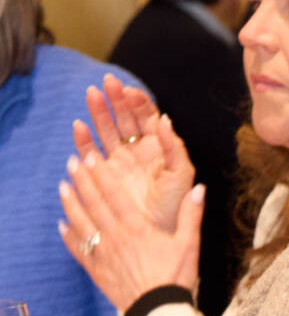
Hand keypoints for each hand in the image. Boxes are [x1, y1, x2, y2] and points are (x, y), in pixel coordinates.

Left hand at [59, 147, 204, 311]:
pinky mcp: (97, 270)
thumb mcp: (189, 245)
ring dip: (70, 203)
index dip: (102, 174)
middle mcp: (115, 237)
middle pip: (94, 203)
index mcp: (137, 228)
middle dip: (82, 181)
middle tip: (71, 162)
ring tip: (62, 186)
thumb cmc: (175, 277)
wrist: (158, 311)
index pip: (115, 194)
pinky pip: (78, 250)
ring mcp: (103, 254)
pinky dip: (68, 236)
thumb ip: (191, 215)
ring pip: (81, 223)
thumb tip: (198, 189)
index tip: (91, 157)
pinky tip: (62, 225)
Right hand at [76, 76, 194, 231]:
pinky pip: (90, 151)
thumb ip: (174, 147)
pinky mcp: (102, 172)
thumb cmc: (173, 205)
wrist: (154, 231)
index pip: (146, 116)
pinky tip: (79, 126)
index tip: (129, 93)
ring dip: (98, 111)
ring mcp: (118, 159)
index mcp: (158, 145)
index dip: (138, 102)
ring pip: (106, 129)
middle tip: (107, 83)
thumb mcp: (181, 174)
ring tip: (91, 94)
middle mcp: (137, 148)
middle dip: (116, 99)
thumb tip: (165, 120)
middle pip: (124, 117)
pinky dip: (84, 139)